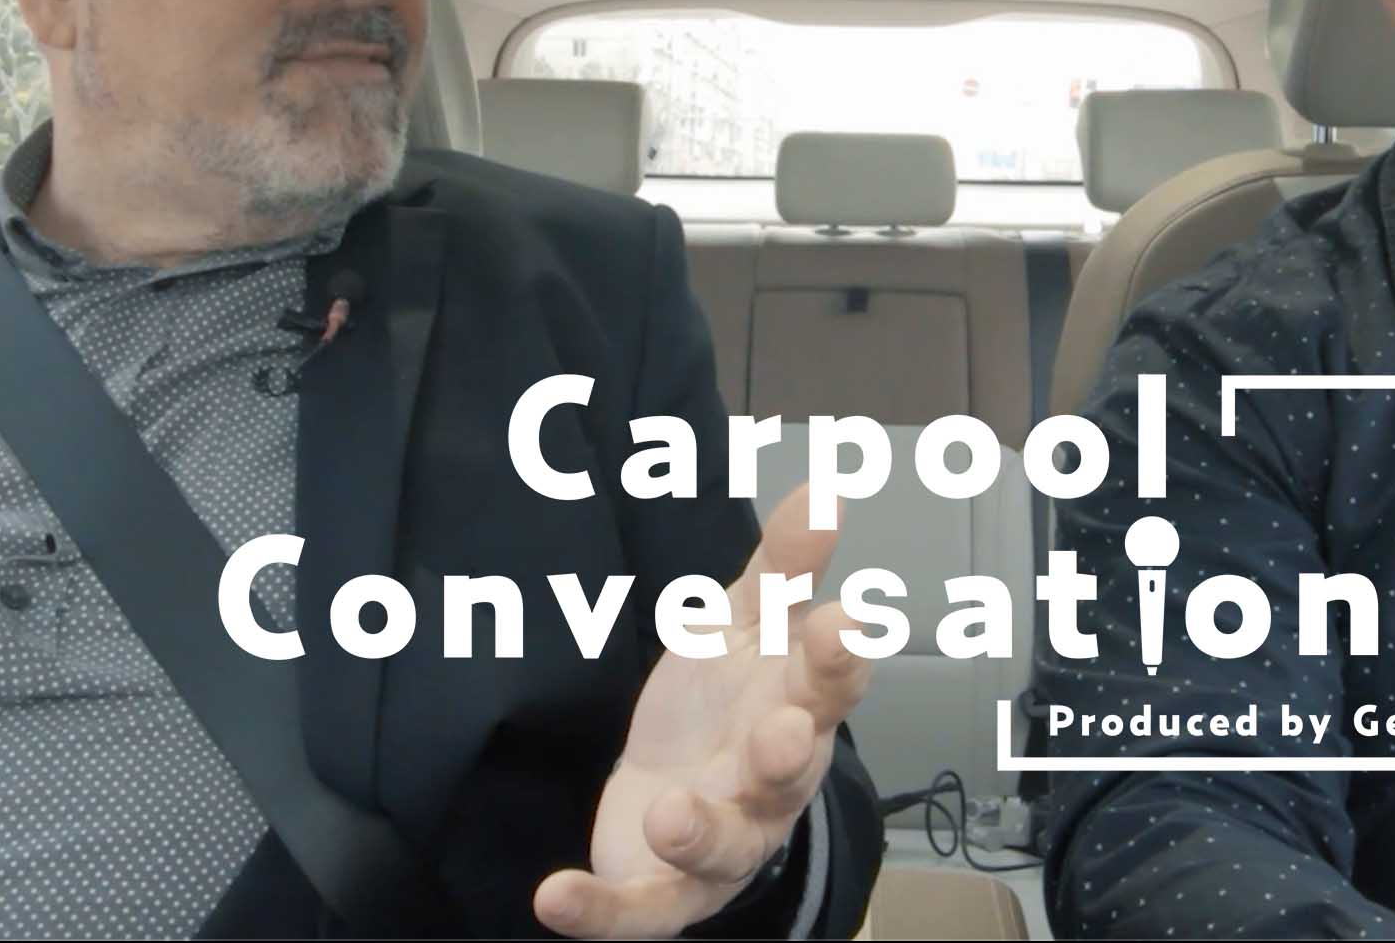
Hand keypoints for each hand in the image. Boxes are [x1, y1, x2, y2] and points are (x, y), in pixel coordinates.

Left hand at [532, 490, 872, 938]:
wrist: (672, 790)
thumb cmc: (724, 705)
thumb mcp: (746, 623)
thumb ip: (782, 567)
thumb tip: (822, 494)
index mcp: (796, 709)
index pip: (829, 684)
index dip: (837, 659)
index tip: (839, 624)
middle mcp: (770, 786)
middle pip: (788, 776)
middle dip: (786, 758)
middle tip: (780, 734)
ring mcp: (721, 844)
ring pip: (724, 849)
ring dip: (700, 833)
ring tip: (669, 813)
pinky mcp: (664, 893)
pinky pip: (640, 912)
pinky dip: (600, 911)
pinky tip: (555, 895)